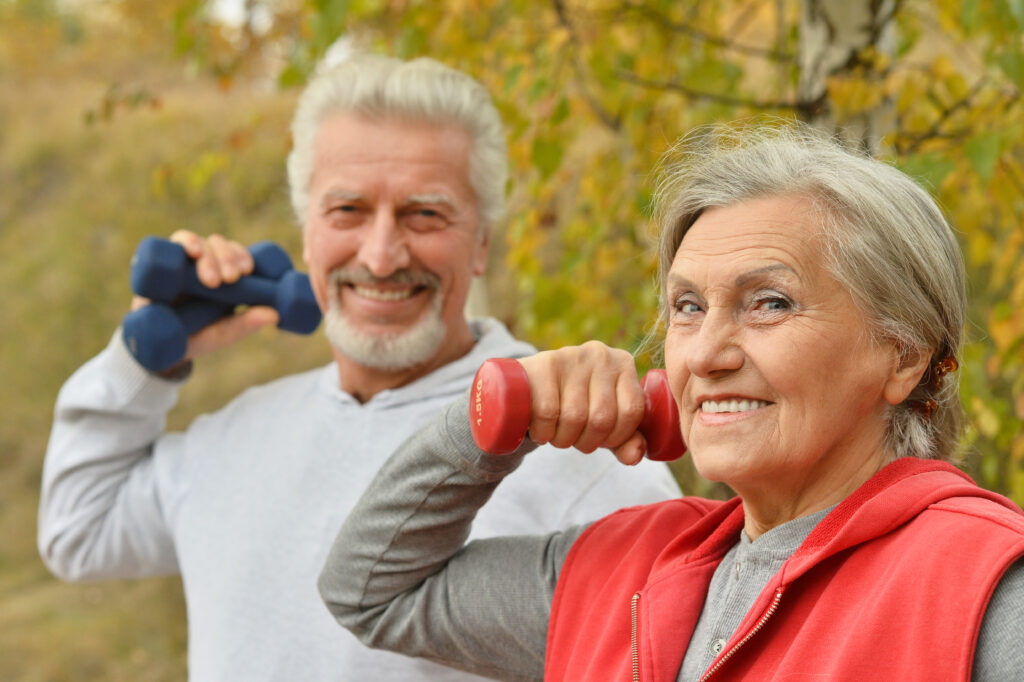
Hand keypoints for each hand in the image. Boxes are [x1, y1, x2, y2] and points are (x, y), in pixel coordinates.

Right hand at [130, 231, 279, 369]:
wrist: (155, 348)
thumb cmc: (194, 338)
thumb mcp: (221, 334)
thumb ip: (245, 324)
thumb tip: (276, 314)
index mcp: (222, 276)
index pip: (236, 254)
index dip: (243, 256)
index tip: (247, 270)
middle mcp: (202, 265)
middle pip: (218, 244)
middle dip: (226, 257)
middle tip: (231, 278)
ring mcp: (181, 264)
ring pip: (199, 242)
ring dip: (208, 254)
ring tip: (211, 278)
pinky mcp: (161, 266)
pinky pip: (171, 244)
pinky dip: (185, 242)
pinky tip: (192, 251)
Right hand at [517, 341, 648, 464]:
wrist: (526, 384)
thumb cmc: (573, 404)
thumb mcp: (604, 422)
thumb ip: (626, 442)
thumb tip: (634, 456)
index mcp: (623, 364)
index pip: (632, 411)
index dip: (616, 437)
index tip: (600, 440)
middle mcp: (601, 355)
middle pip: (603, 418)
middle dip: (587, 442)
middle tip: (574, 439)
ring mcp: (573, 355)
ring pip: (575, 417)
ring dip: (563, 439)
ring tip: (556, 433)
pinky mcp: (545, 363)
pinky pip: (548, 412)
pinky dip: (544, 432)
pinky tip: (540, 429)